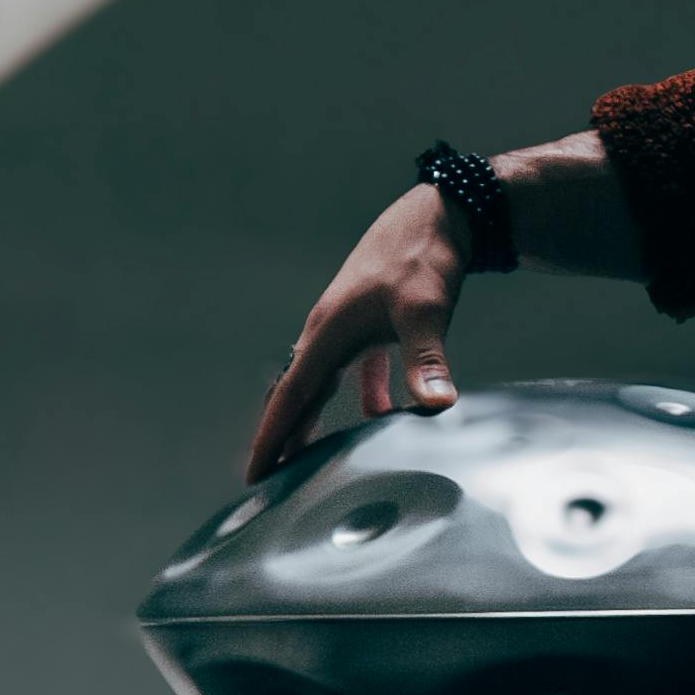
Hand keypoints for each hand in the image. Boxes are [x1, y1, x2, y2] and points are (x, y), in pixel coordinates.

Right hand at [245, 183, 466, 480]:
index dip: (272, 437)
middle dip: (284, 437)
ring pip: (324, 383)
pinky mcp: (372, 320)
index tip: (254, 473)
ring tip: (311, 459)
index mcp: (329, 333)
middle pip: (297, 395)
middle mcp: (329, 331)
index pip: (291, 396)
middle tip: (269, 480)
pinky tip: (385, 416)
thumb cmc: (424, 257)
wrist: (439, 214)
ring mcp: (349, 325)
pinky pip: (357, 368)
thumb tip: (435, 405)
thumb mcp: (426, 311)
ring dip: (317, 419)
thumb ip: (425, 360)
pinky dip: (365, 394)